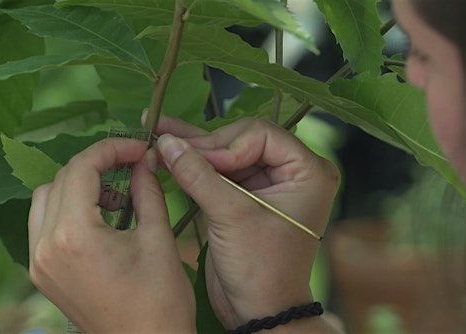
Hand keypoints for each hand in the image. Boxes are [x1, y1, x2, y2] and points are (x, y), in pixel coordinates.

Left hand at [28, 138, 195, 332]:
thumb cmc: (158, 303)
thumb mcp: (158, 240)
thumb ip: (147, 191)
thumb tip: (143, 160)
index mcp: (73, 236)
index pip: (80, 169)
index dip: (110, 150)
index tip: (136, 147)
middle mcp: (45, 247)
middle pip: (60, 180)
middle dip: (95, 166)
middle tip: (130, 166)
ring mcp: (40, 263)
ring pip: (45, 200)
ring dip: (76, 187)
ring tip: (115, 196)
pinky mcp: (42, 275)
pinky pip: (43, 226)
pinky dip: (66, 211)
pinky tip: (99, 218)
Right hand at [149, 116, 339, 329]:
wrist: (258, 311)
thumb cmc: (261, 269)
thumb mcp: (231, 218)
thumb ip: (199, 176)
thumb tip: (167, 143)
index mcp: (308, 172)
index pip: (260, 135)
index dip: (225, 146)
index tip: (197, 163)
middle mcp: (291, 172)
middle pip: (240, 140)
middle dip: (205, 146)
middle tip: (167, 147)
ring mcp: (266, 184)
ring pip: (225, 152)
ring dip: (193, 148)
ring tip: (157, 132)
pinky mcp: (244, 197)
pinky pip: (217, 171)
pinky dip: (193, 164)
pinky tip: (165, 147)